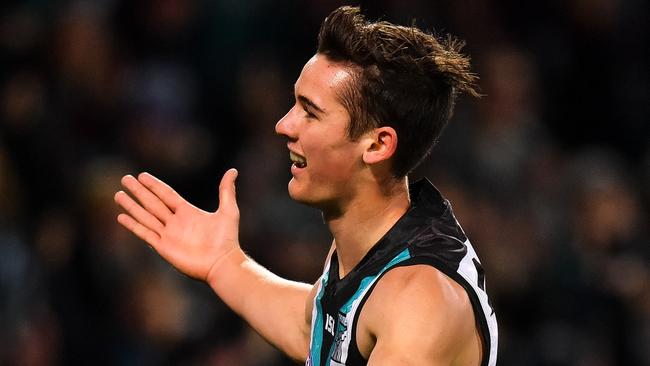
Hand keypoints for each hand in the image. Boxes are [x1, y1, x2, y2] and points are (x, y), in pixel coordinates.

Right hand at [114, 169, 239, 280]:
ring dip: (132, 206)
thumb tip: (233, 170)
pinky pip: (145, 233)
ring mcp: (168, 234)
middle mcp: (175, 222)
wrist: (222, 263)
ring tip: (118, 195)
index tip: (142, 175)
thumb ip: (227, 191)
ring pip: (145, 216)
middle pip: (152, 202)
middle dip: (138, 191)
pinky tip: (121, 217)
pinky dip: (133, 225)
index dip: (154, 185)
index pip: (166, 194)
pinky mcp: (164, 247)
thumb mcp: (229, 211)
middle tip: (124, 179)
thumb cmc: (227, 239)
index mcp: (188, 212)